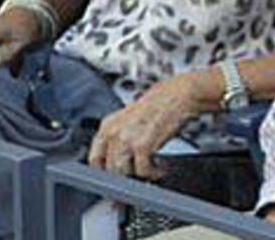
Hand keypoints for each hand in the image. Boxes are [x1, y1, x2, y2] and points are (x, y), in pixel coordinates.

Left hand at [87, 73, 203, 178]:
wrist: (179, 94)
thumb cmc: (161, 105)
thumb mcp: (131, 118)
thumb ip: (121, 137)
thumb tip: (120, 160)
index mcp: (108, 125)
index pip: (95, 159)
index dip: (105, 172)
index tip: (115, 179)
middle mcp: (114, 132)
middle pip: (110, 169)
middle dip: (127, 177)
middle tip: (140, 177)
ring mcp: (126, 139)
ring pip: (124, 172)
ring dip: (140, 176)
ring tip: (153, 170)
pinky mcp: (142, 146)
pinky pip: (143, 171)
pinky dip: (154, 173)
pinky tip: (162, 168)